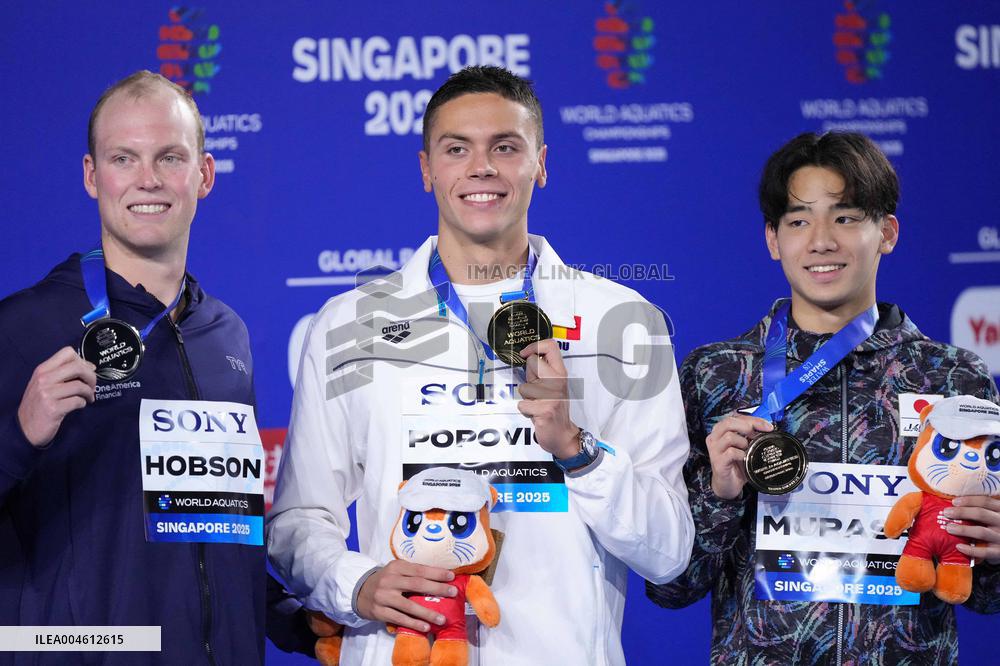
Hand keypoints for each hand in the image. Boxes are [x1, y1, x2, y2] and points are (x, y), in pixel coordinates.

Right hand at [17, 347, 96, 447]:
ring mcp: (47, 394)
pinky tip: (79, 406)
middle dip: (91, 377)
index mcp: (42, 370)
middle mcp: (43, 379)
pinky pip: (78, 401)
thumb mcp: (44, 384)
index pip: (67, 352)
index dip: (83, 361)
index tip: (87, 371)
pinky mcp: (53, 409)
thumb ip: (62, 374)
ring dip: (89, 393)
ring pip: (80, 386)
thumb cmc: (38, 405)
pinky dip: (83, 403)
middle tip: (92, 386)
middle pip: (78, 367)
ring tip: (88, 398)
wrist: (24, 429)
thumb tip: (90, 366)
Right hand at [355, 560, 455, 632]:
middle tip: (452, 592)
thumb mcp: (396, 571)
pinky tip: (426, 627)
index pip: (419, 569)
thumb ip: (413, 573)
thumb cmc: (386, 580)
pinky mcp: (379, 612)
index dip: (436, 573)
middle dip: (437, 588)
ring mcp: (384, 596)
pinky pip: (400, 618)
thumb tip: (440, 577)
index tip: (451, 576)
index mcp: (396, 567)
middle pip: (417, 584)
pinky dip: (414, 623)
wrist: (360, 591)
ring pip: (409, 605)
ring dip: (427, 612)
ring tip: (442, 618)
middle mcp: (389, 580)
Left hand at [516, 339, 578, 458]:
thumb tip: (526, 356)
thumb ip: (541, 372)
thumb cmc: (553, 408)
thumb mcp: (550, 385)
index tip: (525, 354)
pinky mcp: (545, 411)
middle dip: (528, 377)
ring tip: (537, 404)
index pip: (551, 346)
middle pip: (532, 362)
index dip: (534, 346)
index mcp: (560, 373)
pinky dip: (525, 411)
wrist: (562, 434)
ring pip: (524, 387)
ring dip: (526, 398)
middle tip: (535, 390)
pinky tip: (536, 415)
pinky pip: (522, 404)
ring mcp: (552, 396)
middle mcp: (558, 382)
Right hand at [705, 413, 773, 499]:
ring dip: (743, 442)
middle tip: (757, 435)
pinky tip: (744, 458)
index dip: (752, 419)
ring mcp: (714, 449)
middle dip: (747, 426)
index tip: (768, 426)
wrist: (728, 484)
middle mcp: (715, 437)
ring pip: (729, 436)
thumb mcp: (744, 446)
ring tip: (748, 450)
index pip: (735, 417)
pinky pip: (730, 452)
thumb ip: (750, 436)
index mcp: (721, 430)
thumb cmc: (736, 464)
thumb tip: (767, 428)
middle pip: (729, 422)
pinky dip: (741, 454)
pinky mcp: (717, 462)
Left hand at [946, 496, 999, 564]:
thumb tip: (958, 504)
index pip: (985, 501)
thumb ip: (985, 508)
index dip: (968, 500)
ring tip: (949, 528)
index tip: (954, 502)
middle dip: (961, 512)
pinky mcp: (999, 552)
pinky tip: (959, 546)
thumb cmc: (998, 525)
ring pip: (981, 532)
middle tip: (947, 513)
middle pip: (981, 514)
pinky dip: (971, 550)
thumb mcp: (995, 514)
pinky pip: (984, 552)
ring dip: (963, 530)